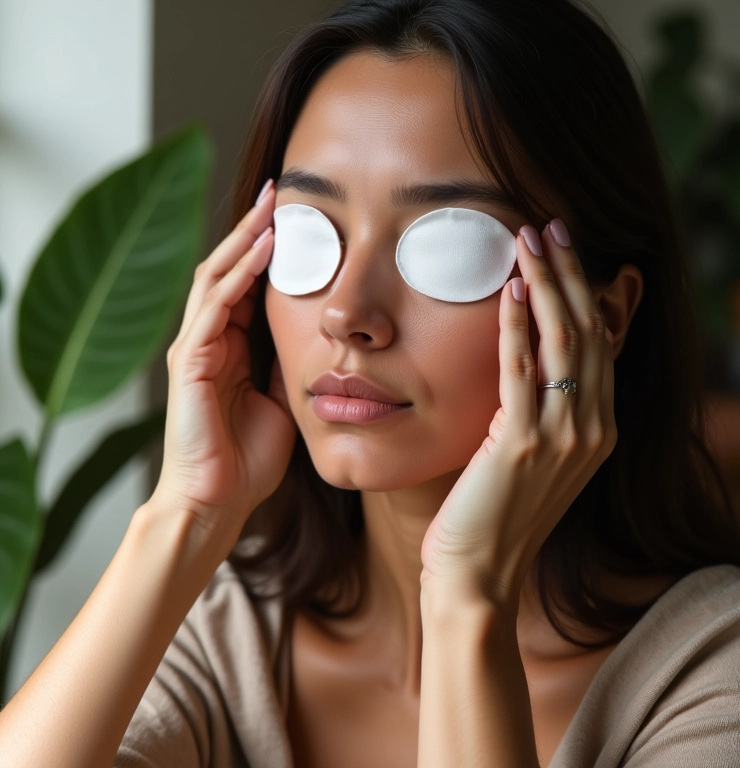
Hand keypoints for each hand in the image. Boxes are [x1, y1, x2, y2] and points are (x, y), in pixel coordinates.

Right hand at [148, 180, 296, 539]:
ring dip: (244, 240)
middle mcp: (207, 340)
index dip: (267, 252)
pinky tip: (264, 251)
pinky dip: (239, 276)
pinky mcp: (190, 363)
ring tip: (270, 207)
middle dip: (253, 231)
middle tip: (279, 193)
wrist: (219, 500)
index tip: (296, 221)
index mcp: (228, 348)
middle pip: (227, 270)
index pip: (245, 286)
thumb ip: (286, 365)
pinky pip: (214, 308)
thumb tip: (313, 336)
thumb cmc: (247, 457)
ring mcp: (195, 348)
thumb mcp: (281, 399)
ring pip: (216, 278)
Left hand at [420, 220, 616, 607]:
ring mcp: (564, 437)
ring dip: (548, 284)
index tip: (568, 251)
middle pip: (588, 332)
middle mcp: (592, 429)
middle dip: (571, 273)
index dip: (586, 291)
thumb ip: (539, 411)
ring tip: (531, 237)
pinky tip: (511, 289)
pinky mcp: (522, 444)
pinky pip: (522, 370)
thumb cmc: (493, 516)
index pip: (600, 344)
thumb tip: (528, 361)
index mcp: (598, 430)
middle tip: (552, 225)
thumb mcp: (530, 459)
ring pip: (563, 341)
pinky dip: (518, 325)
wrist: (477, 574)